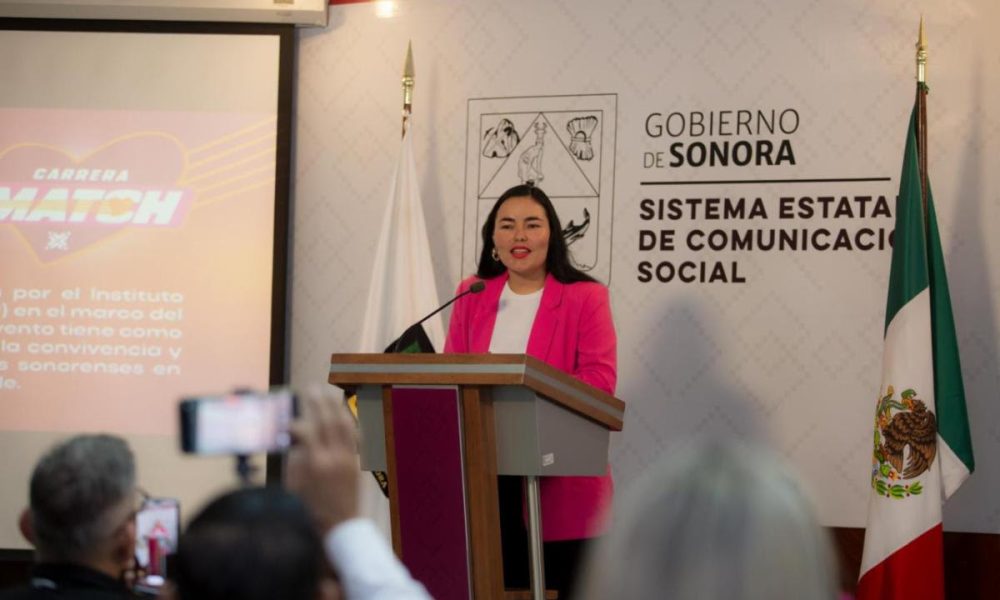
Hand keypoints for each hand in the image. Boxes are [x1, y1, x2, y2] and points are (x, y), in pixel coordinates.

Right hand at [286, 385, 359, 532]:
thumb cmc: (311, 509)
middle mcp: (335, 457)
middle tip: (312, 389)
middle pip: (328, 422)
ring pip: (345, 426)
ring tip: (329, 395)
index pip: (308, 431)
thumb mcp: (295, 485)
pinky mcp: (357, 463)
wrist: (340, 526)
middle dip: (319, 403)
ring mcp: (349, 459)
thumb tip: (296, 439)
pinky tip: (344, 415)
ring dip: (336, 408)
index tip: (288, 422)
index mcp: (317, 463)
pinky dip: (349, 423)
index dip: (297, 422)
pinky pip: (355, 437)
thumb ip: (296, 459)